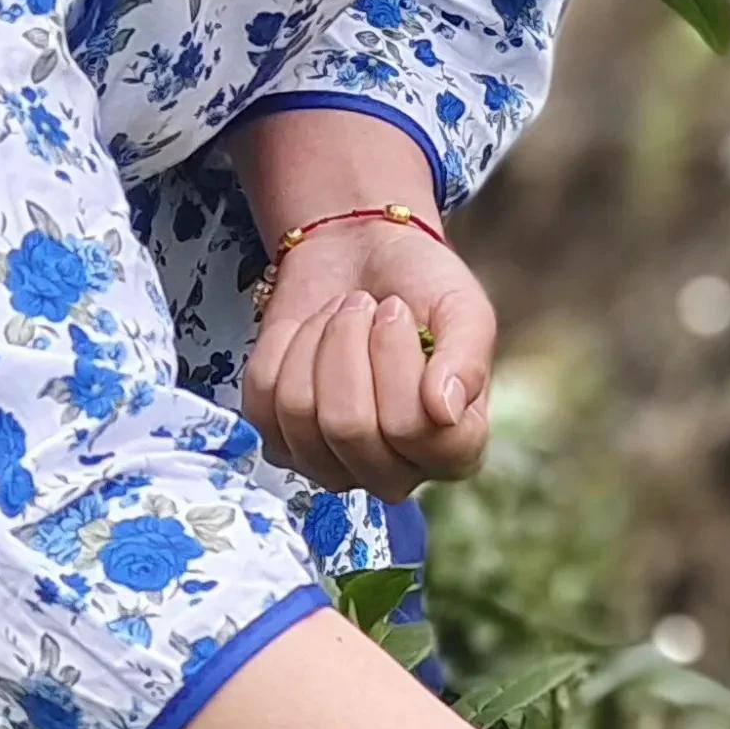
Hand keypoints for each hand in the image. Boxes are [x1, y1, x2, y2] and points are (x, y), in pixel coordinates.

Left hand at [240, 214, 497, 497]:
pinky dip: (280, 346)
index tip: (397, 311)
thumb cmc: (420, 286)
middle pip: (349, 428)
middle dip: (347, 343)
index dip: (396, 360)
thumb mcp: (462, 309)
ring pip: (300, 412)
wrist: (362, 255)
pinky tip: (308, 333)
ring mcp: (332, 467)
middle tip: (363, 305)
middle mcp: (395, 473)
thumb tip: (443, 411)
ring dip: (317, 340)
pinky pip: (262, 399)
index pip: (413, 430)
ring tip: (341, 315)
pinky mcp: (280, 444)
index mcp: (455, 449)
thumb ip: (467, 359)